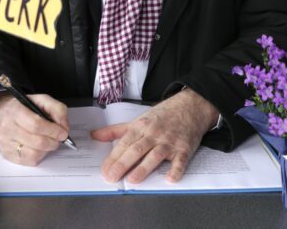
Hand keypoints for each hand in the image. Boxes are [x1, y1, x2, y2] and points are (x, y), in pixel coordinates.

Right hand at [0, 92, 69, 166]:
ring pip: (35, 154)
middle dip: (54, 141)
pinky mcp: (7, 155)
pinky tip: (39, 147)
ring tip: (48, 141)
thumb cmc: (23, 108)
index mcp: (15, 111)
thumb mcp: (40, 99)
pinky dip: (40, 155)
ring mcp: (6, 144)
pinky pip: (30, 161)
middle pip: (38, 142)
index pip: (36, 124)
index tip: (63, 132)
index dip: (53, 130)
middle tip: (59, 138)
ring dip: (47, 149)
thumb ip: (56, 108)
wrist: (0, 114)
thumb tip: (64, 127)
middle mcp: (8, 128)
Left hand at [91, 89, 218, 183]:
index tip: (104, 170)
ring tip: (133, 180)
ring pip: (155, 156)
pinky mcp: (184, 148)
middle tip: (112, 177)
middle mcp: (154, 134)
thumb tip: (95, 136)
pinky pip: (180, 160)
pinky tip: (170, 178)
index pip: (124, 143)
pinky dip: (176, 169)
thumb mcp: (138, 119)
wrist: (190, 106)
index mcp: (141, 127)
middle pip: (136, 150)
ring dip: (144, 168)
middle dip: (123, 164)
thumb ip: (116, 130)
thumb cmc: (163, 115)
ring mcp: (169, 141)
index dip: (113, 157)